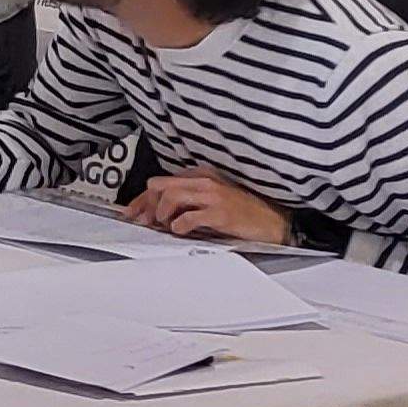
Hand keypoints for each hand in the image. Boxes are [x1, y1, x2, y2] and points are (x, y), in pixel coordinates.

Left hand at [125, 167, 291, 244]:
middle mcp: (205, 182)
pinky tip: (179, 230)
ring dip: (161, 214)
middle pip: (161, 186)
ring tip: (164, 225)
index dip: (143, 198)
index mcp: (201, 176)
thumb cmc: (244, 212)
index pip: (162, 182)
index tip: (132, 211)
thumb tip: (157, 211)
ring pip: (171, 197)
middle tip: (144, 221)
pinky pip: (189, 217)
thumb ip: (188, 200)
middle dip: (146, 204)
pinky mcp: (221, 213)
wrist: (275, 222)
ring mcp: (213, 196)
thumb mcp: (213, 199)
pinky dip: (178, 225)